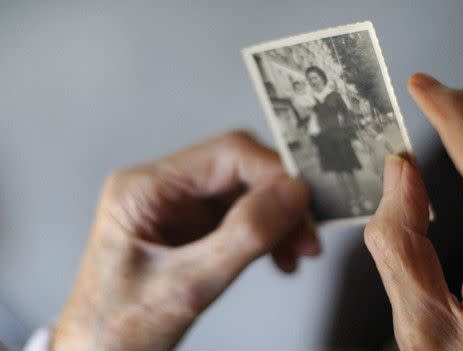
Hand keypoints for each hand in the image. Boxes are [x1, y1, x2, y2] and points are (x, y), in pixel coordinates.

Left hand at [52, 131, 320, 350]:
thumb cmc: (117, 329)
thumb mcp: (185, 287)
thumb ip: (242, 237)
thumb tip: (292, 195)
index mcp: (144, 189)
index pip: (226, 154)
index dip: (274, 173)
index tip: (305, 203)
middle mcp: (161, 191)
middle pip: (241, 172)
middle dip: (281, 200)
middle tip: (307, 234)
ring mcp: (177, 210)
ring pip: (246, 195)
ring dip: (279, 220)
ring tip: (298, 252)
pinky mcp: (190, 231)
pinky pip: (240, 219)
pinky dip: (266, 235)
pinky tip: (279, 258)